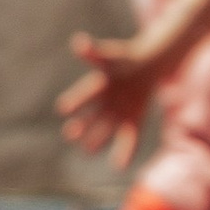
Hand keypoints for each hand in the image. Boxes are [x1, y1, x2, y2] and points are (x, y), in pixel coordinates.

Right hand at [56, 31, 159, 167]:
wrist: (146, 66)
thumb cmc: (123, 59)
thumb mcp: (110, 55)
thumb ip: (94, 52)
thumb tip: (78, 43)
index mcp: (97, 86)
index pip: (85, 95)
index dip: (75, 102)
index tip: (63, 108)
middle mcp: (104, 103)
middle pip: (92, 117)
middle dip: (82, 126)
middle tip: (70, 134)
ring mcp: (119, 113)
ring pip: (107, 129)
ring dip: (98, 139)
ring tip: (87, 151)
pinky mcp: (134, 120)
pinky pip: (129, 136)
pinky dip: (125, 150)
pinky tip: (120, 166)